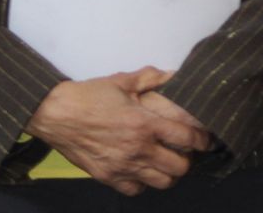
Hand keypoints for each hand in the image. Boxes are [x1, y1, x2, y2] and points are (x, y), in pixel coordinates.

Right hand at [27, 68, 205, 194]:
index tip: (206, 140)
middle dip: (188, 160)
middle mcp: (138, 149)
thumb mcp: (123, 81)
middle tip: (185, 152)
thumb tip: (172, 74)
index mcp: (145, 124)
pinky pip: (136, 190)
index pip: (187, 139)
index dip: (203, 141)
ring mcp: (123, 166)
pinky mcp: (108, 177)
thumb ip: (151, 78)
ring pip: (161, 182)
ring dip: (168, 173)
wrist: (56, 114)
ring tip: (166, 162)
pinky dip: (143, 183)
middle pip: (180, 167)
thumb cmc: (89, 95)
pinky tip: (142, 170)